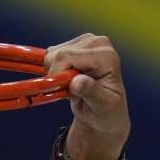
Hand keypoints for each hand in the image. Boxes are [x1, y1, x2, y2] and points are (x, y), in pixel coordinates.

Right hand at [45, 33, 129, 159]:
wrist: (106, 117)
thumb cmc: (107, 115)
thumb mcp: (101, 109)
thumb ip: (90, 93)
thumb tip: (78, 81)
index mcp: (108, 56)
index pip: (67, 56)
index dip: (58, 74)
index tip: (65, 90)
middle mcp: (100, 43)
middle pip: (58, 52)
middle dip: (57, 73)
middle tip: (71, 92)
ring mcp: (89, 42)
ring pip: (52, 53)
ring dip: (57, 72)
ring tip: (73, 88)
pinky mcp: (78, 45)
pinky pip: (51, 54)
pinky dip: (55, 69)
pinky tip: (68, 80)